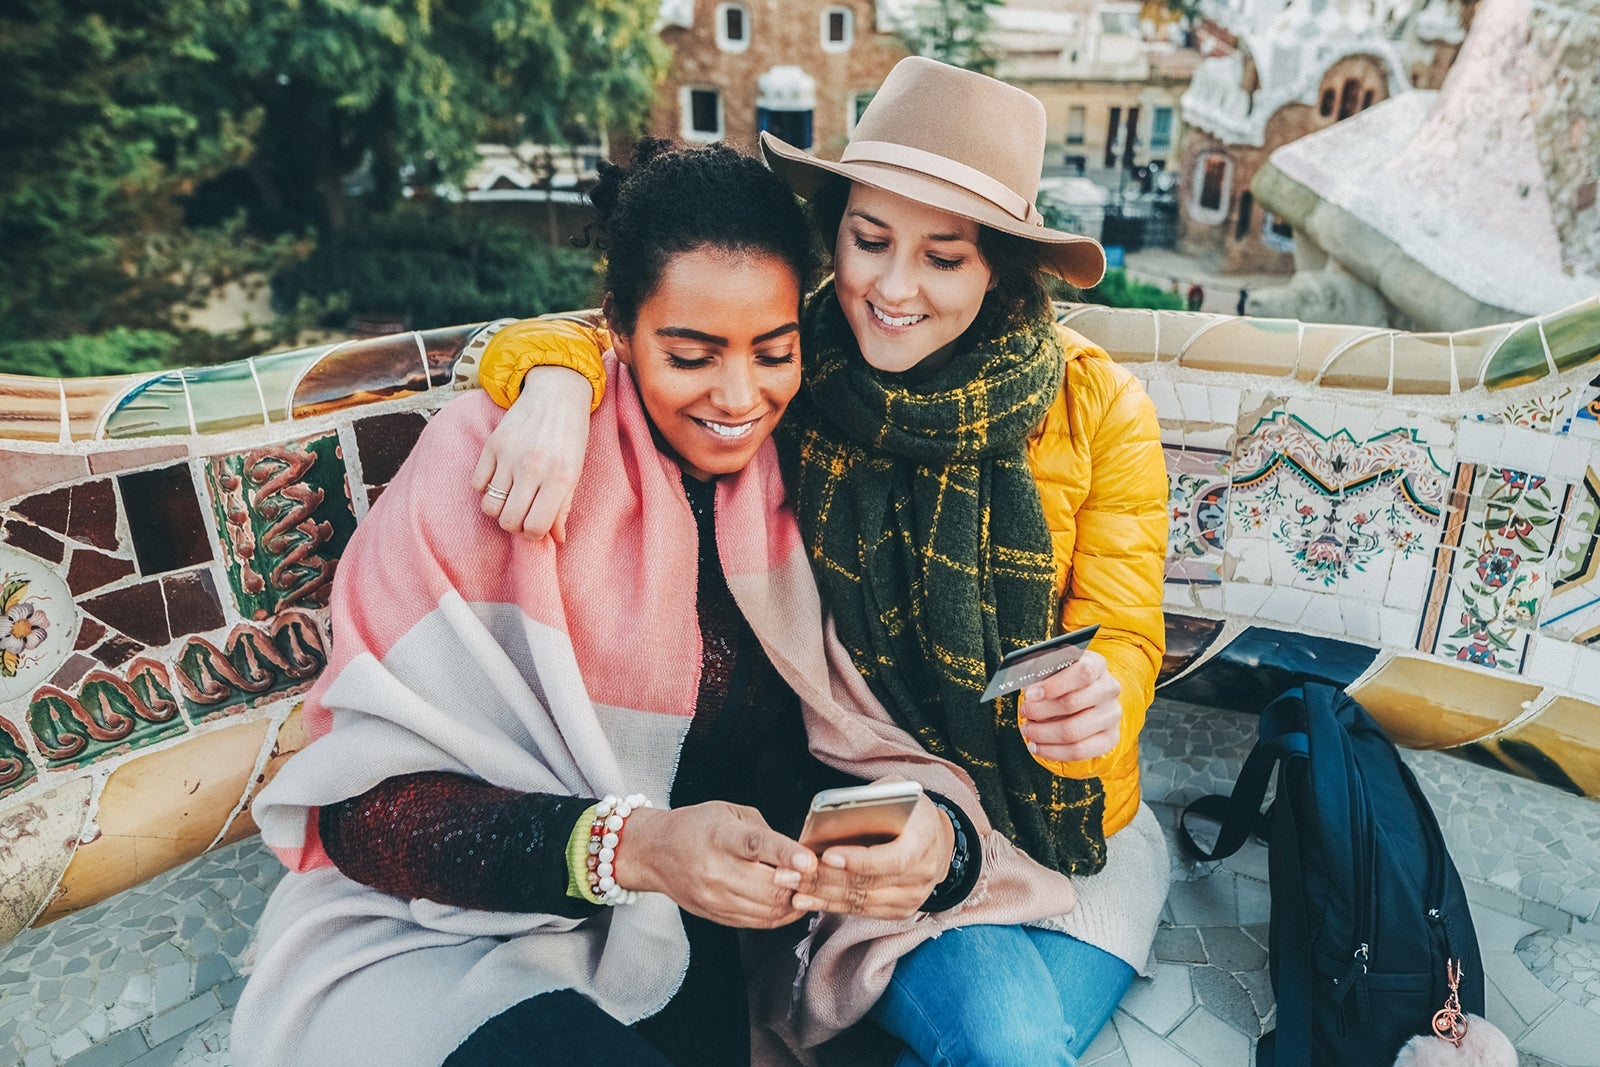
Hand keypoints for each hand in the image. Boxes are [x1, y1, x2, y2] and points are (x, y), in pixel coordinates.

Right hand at [471, 366, 592, 540]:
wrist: (555, 393)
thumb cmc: (570, 435)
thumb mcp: (575, 472)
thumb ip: (564, 506)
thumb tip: (556, 539)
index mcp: (558, 478)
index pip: (535, 526)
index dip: (534, 534)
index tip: (536, 526)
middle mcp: (532, 469)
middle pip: (509, 521)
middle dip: (515, 525)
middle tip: (523, 514)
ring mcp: (509, 457)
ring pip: (489, 506)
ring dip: (498, 510)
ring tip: (510, 499)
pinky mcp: (491, 445)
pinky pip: (477, 484)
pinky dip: (485, 488)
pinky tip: (499, 480)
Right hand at [617, 802, 815, 928]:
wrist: (654, 853)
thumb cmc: (694, 827)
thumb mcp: (728, 812)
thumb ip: (763, 831)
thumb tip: (795, 854)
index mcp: (720, 836)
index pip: (757, 847)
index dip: (787, 855)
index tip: (809, 862)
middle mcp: (715, 870)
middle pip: (769, 887)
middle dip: (800, 884)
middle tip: (817, 875)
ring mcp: (715, 898)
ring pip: (768, 910)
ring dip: (794, 901)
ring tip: (805, 888)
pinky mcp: (716, 915)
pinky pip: (758, 923)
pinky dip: (781, 915)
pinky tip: (789, 902)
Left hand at [781, 791, 952, 919]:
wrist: (936, 840)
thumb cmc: (909, 810)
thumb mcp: (895, 791)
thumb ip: (870, 800)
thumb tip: (831, 812)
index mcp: (925, 841)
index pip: (894, 859)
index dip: (859, 860)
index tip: (827, 855)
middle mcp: (922, 875)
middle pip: (868, 884)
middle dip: (823, 879)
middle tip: (789, 872)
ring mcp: (911, 898)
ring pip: (859, 901)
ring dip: (820, 895)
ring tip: (789, 885)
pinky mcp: (898, 911)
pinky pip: (859, 911)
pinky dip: (830, 905)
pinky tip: (805, 898)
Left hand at [1018, 649, 1121, 762]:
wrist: (1085, 693)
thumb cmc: (1063, 678)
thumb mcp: (1053, 666)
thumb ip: (1041, 671)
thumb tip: (1026, 689)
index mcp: (1097, 664)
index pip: (1082, 673)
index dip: (1053, 685)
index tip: (1030, 695)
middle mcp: (1109, 689)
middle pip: (1073, 704)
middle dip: (1040, 711)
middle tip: (1024, 713)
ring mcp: (1112, 714)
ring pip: (1074, 732)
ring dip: (1043, 734)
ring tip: (1028, 731)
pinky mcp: (1110, 737)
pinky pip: (1079, 751)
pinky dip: (1053, 751)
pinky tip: (1038, 746)